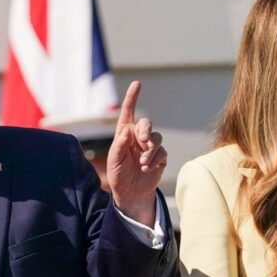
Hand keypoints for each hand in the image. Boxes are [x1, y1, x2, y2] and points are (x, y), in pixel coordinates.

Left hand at [107, 81, 166, 224]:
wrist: (130, 193)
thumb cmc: (118, 175)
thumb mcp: (114, 160)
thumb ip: (119, 144)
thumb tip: (128, 129)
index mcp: (124, 133)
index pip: (129, 112)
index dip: (132, 97)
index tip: (137, 83)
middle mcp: (138, 137)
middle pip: (146, 123)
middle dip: (145, 129)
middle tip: (142, 140)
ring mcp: (150, 146)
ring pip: (156, 137)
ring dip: (150, 149)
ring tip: (143, 162)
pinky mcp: (160, 157)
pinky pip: (162, 152)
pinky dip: (155, 159)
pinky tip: (148, 168)